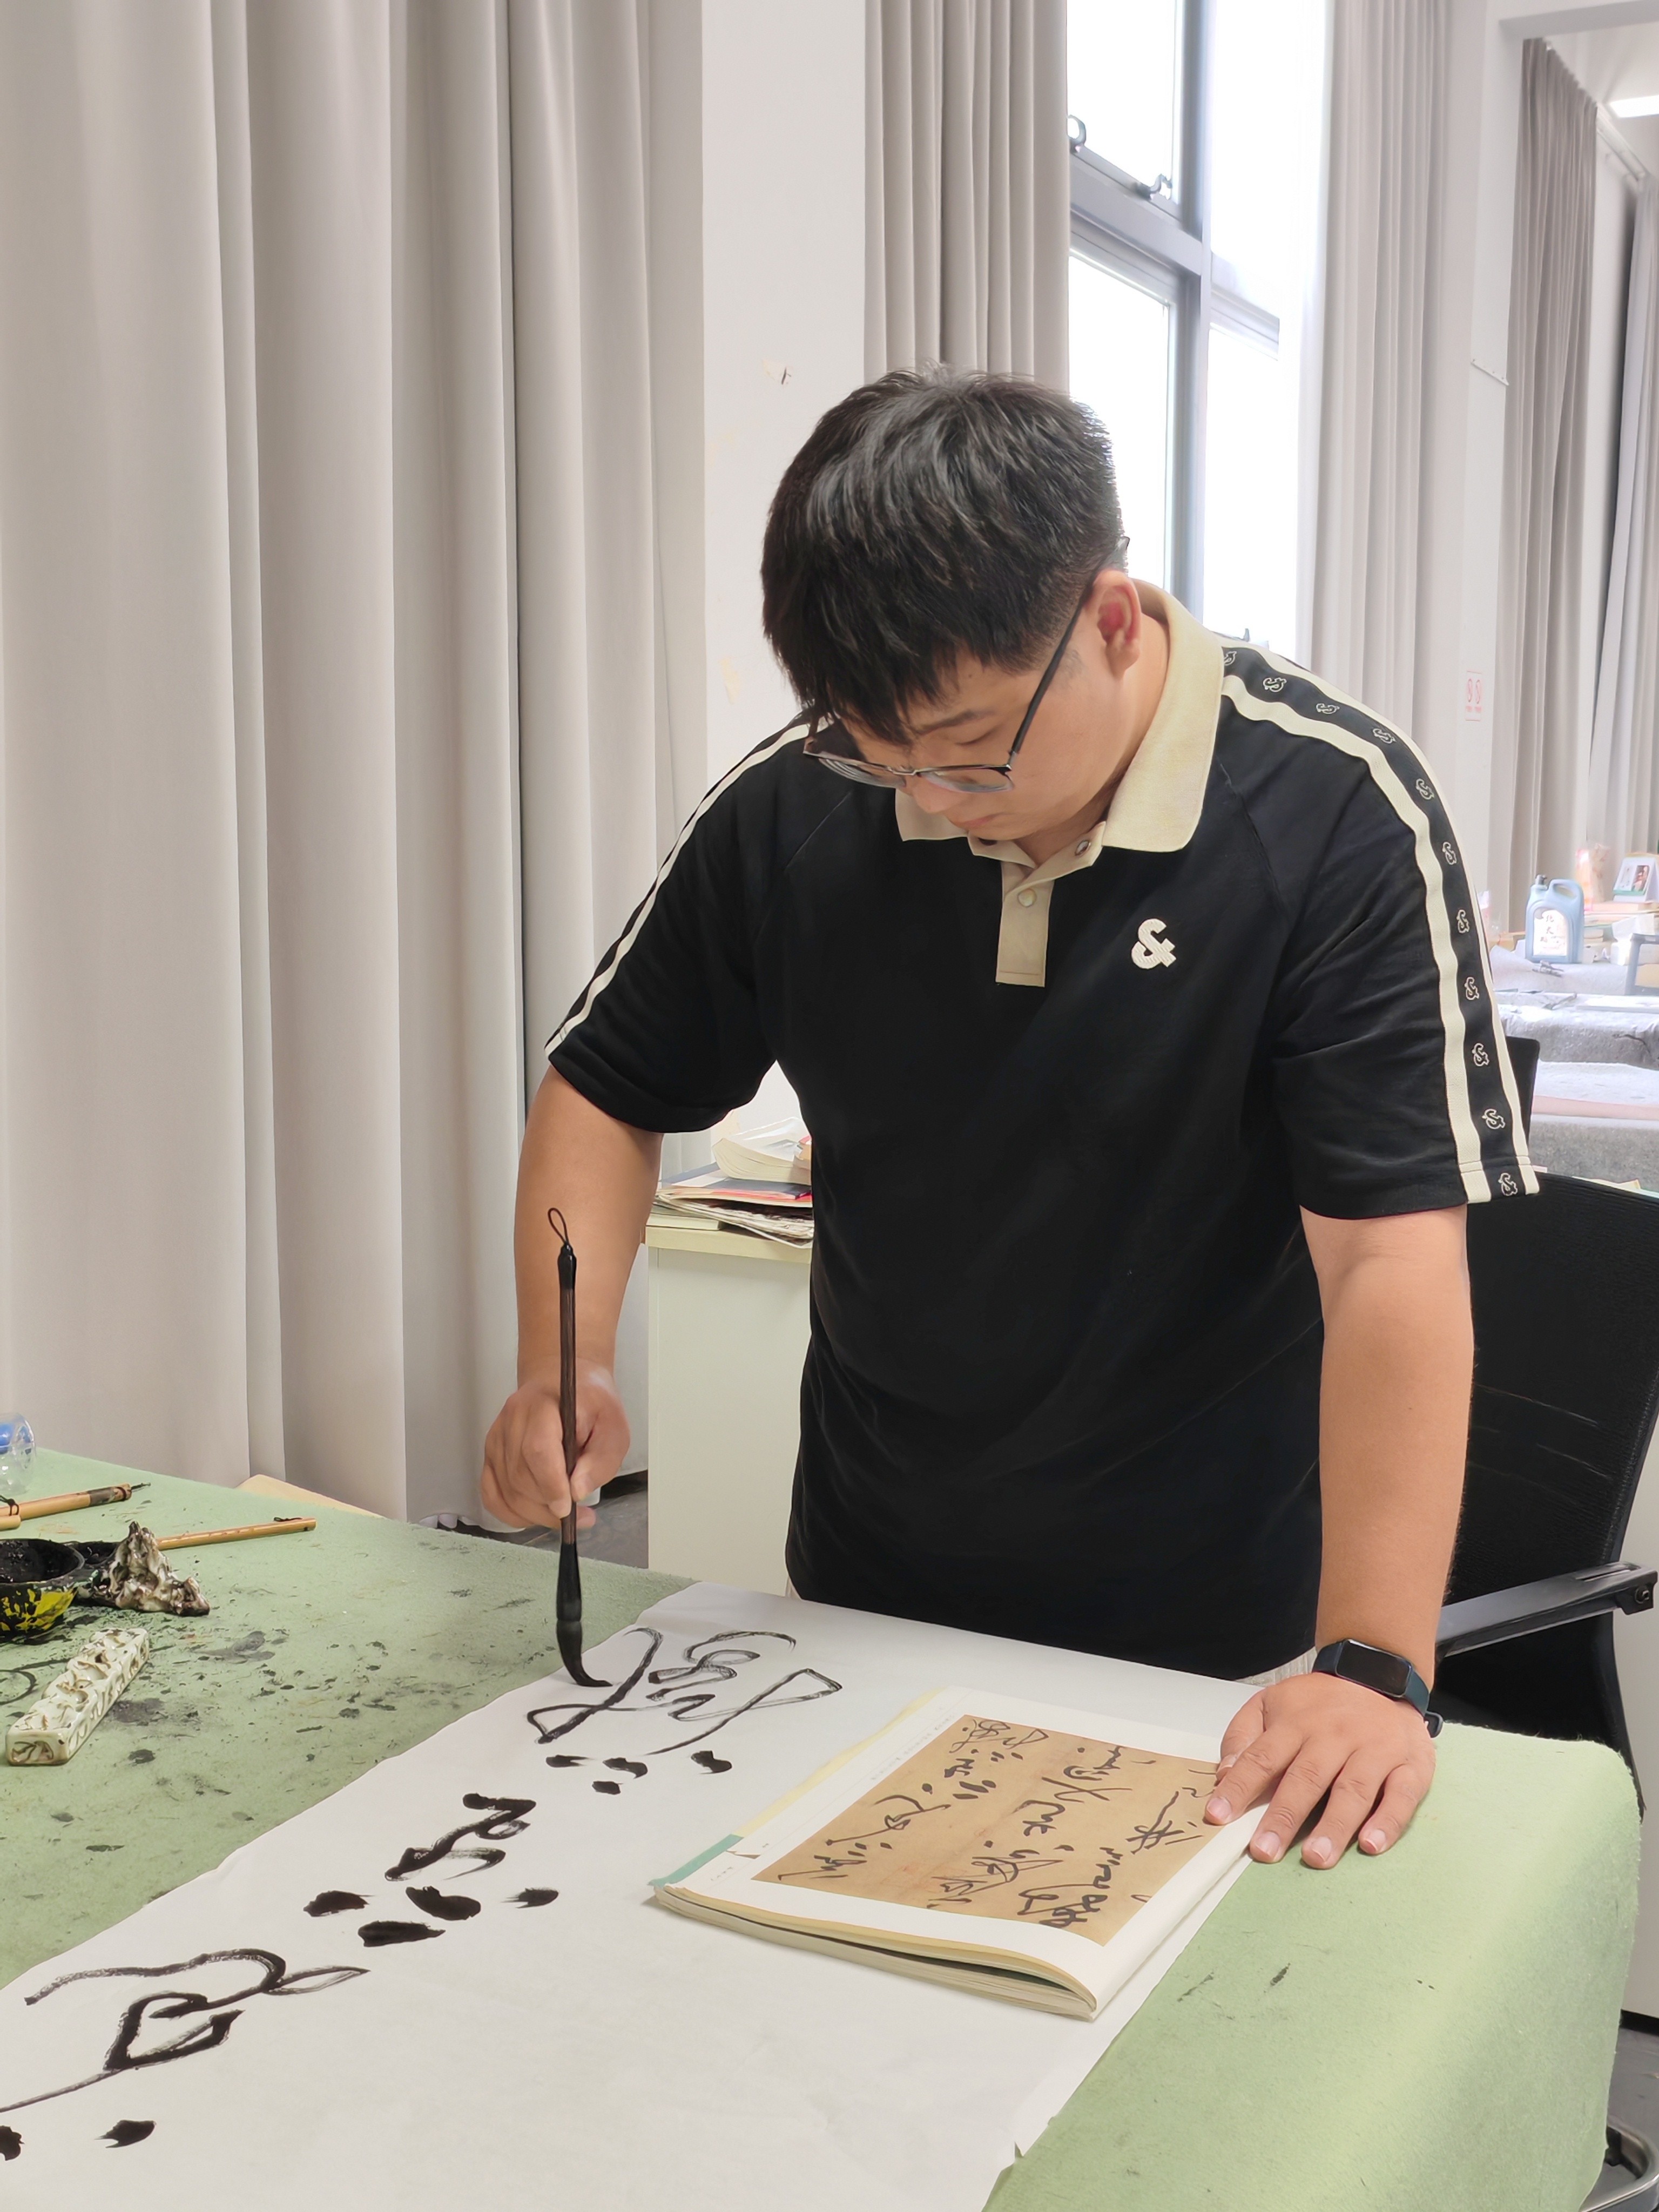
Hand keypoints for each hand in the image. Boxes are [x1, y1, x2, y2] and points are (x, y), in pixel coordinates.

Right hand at [481, 1360, 629, 1531]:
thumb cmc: (589, 1405)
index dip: (550, 1484)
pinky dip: (510, 1513)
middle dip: (547, 1506)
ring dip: (534, 1513)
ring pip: (506, 1489)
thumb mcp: (613, 1426)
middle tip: (578, 1516)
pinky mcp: (491, 1454)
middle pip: (519, 1476)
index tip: (568, 1508)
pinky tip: (534, 1516)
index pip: (537, 1450)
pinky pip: (491, 1493)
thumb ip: (601, 1459)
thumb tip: (578, 1491)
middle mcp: (512, 1421)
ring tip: (563, 1515)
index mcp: (542, 1406)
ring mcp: (496, 1438)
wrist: (561, 1384)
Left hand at [1202, 1671, 1435, 1866]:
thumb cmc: (1319, 1703)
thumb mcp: (1273, 1703)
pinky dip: (1388, 1821)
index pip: (1263, 1757)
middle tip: (1264, 1852)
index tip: (1218, 1816)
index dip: (1240, 1787)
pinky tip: (1372, 1845)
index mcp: (1297, 1722)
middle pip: (1307, 1777)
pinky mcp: (1410, 1765)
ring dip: (1334, 1826)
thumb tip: (1225, 1775)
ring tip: (1316, 1858)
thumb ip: (1244, 1735)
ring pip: (1353, 1789)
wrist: (1380, 1674)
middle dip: (1284, 1816)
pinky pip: (1401, 1795)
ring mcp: (1375, 1750)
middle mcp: (1335, 1736)